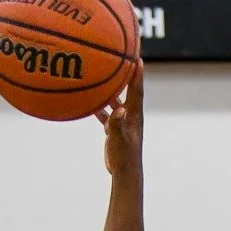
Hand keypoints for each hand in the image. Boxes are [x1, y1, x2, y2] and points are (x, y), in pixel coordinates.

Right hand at [96, 60, 143, 176]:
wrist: (125, 173)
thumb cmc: (124, 157)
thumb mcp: (119, 140)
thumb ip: (117, 124)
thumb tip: (118, 110)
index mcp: (133, 115)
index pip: (136, 90)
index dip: (137, 74)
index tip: (138, 57)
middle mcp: (129, 116)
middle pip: (129, 90)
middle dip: (126, 75)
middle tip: (124, 58)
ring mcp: (122, 122)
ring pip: (117, 101)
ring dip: (112, 89)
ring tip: (105, 75)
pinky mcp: (115, 130)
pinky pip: (108, 114)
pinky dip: (102, 108)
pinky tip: (93, 103)